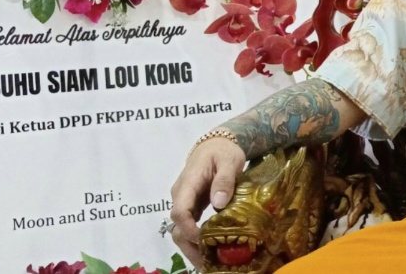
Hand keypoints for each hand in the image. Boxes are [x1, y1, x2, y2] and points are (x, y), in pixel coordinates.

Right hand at [169, 135, 246, 266]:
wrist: (218, 143)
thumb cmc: (223, 151)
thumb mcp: (229, 161)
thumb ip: (224, 181)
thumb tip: (218, 203)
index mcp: (188, 183)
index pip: (179, 211)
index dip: (188, 229)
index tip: (203, 241)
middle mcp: (181, 195)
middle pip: (176, 225)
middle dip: (188, 246)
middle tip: (205, 263)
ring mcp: (186, 201)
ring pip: (181, 228)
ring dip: (192, 246)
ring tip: (208, 263)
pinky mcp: (193, 206)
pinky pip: (190, 225)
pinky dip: (197, 239)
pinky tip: (210, 251)